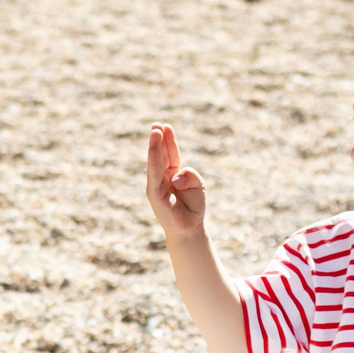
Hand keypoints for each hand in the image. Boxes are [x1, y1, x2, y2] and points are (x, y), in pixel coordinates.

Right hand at [146, 123, 206, 237]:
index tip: (166, 126)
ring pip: (155, 162)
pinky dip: (154, 162)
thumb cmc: (193, 206)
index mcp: (173, 173)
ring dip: (154, 147)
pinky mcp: (154, 194)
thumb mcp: (198, 185)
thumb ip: (190, 175)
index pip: (170, 153)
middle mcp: (163, 177)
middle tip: (156, 125)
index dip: (169, 140)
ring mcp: (157, 185)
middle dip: (158, 139)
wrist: (189, 227)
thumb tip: (176, 178)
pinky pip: (154, 175)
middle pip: (161, 154)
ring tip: (154, 132)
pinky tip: (154, 150)